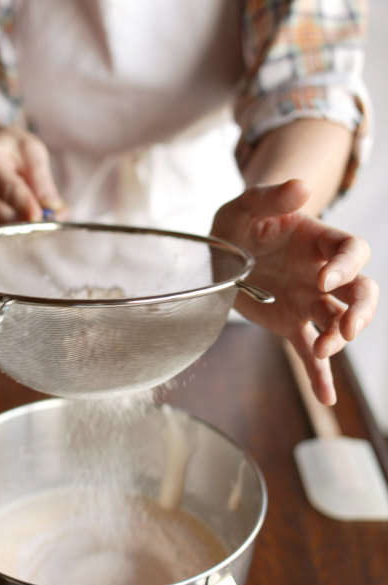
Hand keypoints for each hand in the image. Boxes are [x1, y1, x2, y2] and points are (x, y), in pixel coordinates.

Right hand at [0, 123, 66, 224]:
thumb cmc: (8, 147)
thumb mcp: (31, 150)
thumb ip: (42, 180)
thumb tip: (54, 210)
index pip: (5, 187)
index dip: (22, 204)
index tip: (38, 216)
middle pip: (5, 216)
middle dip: (32, 221)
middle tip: (56, 215)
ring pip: (5, 230)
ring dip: (28, 227)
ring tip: (40, 209)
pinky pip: (2, 233)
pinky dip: (20, 230)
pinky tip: (26, 213)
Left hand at [211, 179, 378, 404]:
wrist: (223, 248)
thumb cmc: (240, 221)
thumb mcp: (247, 205)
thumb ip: (272, 197)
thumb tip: (302, 187)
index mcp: (319, 241)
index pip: (352, 252)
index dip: (346, 266)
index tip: (323, 280)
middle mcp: (322, 273)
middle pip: (360, 291)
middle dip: (360, 310)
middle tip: (345, 327)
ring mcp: (309, 301)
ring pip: (339, 322)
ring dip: (338, 337)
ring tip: (323, 349)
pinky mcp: (291, 324)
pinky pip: (310, 352)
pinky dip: (319, 374)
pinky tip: (326, 397)